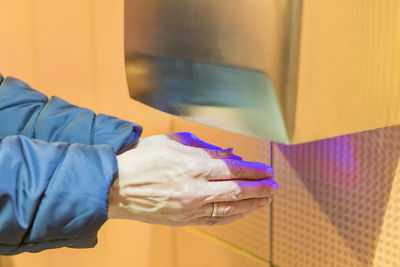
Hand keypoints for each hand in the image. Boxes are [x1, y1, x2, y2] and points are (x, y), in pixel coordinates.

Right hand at [108, 133, 277, 225]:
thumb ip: (204, 147)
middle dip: (261, 188)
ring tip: (267, 200)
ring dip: (253, 204)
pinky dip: (234, 215)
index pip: (234, 169)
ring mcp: (191, 208)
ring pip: (231, 207)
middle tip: (275, 186)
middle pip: (238, 190)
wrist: (116, 187)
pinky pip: (216, 219)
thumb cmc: (142, 160)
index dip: (255, 170)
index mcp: (194, 166)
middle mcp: (196, 189)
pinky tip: (244, 212)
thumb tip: (229, 152)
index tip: (268, 170)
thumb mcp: (173, 142)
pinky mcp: (185, 220)